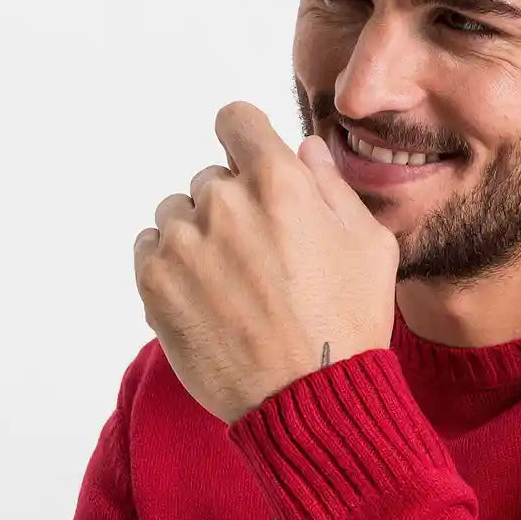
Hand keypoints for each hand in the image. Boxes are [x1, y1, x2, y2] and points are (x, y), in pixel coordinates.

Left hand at [133, 102, 399, 424]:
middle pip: (210, 178)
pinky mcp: (154, 283)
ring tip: (233, 287)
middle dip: (232, 207)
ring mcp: (183, 243)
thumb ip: (333, 187)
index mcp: (279, 182)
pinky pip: (150, 250)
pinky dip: (171, 268)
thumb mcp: (370, 245)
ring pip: (177, 214)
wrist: (310, 400)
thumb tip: (303, 149)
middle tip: (260, 260)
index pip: (236, 119)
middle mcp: (224, 202)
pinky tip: (208, 301)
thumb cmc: (348, 323)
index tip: (251, 167)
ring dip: (198, 238)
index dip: (245, 140)